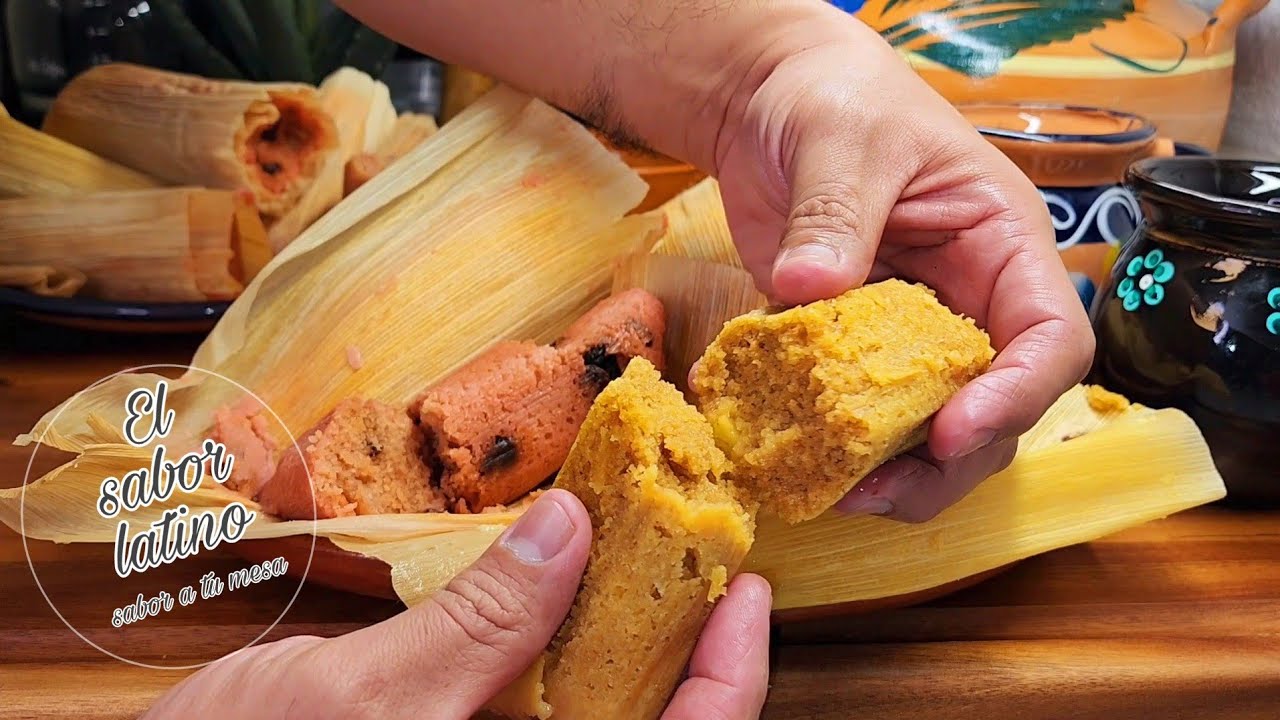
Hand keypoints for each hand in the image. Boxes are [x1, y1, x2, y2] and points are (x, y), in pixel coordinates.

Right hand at [143, 490, 771, 718]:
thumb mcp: (362, 703)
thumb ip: (479, 625)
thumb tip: (570, 530)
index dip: (732, 678)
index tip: (747, 590)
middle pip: (645, 719)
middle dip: (680, 637)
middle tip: (693, 540)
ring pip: (589, 701)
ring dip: (616, 624)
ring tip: (629, 537)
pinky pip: (528, 692)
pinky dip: (545, 629)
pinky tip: (544, 570)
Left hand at [336, 0, 1092, 520]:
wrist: (766, 104)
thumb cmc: (832, 100)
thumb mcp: (842, 141)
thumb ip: (835, 214)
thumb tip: (810, 287)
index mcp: (1002, 246)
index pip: (1050, 338)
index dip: (1015, 395)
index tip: (951, 430)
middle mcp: (970, 302)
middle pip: (997, 408)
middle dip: (948, 462)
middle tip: (877, 491)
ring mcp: (910, 334)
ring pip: (932, 428)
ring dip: (894, 472)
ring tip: (835, 491)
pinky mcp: (850, 352)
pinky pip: (859, 414)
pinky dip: (837, 446)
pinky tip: (797, 460)